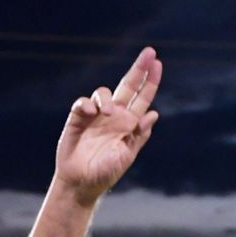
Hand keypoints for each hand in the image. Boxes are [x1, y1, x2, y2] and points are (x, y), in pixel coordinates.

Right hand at [55, 47, 161, 205]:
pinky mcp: (77, 119)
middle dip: (139, 69)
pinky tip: (91, 113)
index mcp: (129, 124)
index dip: (150, 81)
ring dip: (107, 97)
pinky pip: (83, 103)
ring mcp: (96, 116)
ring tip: (107, 112)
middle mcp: (114, 116)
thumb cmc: (105, 173)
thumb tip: (153, 114)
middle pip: (128, 86)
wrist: (81, 184)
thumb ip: (139, 136)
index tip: (157, 64)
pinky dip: (87, 104)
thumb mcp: (126, 156)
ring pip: (104, 93)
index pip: (142, 98)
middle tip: (150, 52)